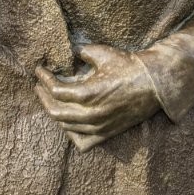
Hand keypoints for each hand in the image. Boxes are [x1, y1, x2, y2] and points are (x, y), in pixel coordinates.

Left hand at [34, 44, 160, 150]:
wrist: (154, 84)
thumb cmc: (129, 66)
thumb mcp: (102, 53)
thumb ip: (82, 53)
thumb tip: (69, 54)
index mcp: (88, 94)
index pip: (55, 91)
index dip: (44, 79)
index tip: (39, 70)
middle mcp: (91, 114)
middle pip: (55, 111)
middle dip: (43, 97)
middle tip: (39, 85)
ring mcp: (99, 127)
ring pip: (65, 126)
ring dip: (55, 111)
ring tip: (50, 99)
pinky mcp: (106, 133)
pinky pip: (81, 142)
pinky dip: (70, 133)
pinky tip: (68, 120)